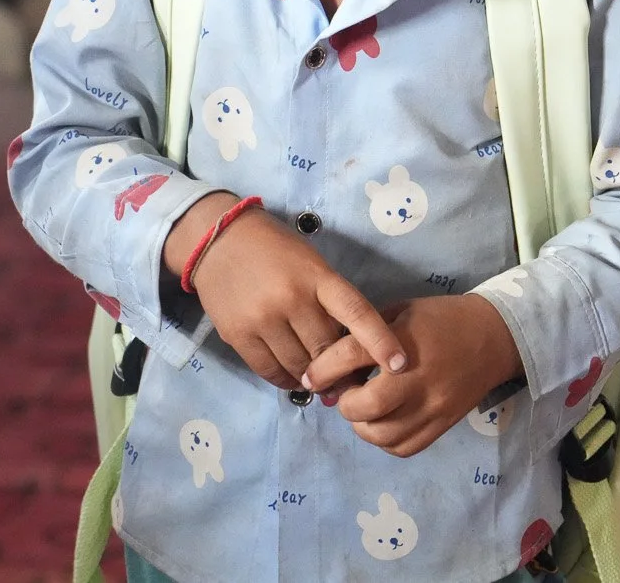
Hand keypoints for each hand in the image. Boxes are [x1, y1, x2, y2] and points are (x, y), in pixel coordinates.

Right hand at [170, 196, 405, 390]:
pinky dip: (286, 380)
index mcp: (318, 276)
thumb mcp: (311, 264)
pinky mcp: (238, 335)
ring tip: (317, 379)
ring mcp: (263, 319)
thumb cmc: (275, 250)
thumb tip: (348, 350)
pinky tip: (292, 378)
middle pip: (327, 350)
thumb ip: (330, 301)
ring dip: (313, 378)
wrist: (219, 240)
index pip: (357, 312)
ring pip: (299, 366)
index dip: (381, 341)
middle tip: (347, 380)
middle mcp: (292, 298)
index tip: (400, 364)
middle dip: (340, 369)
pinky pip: (270, 371)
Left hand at [318, 296, 522, 457]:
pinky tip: (384, 422)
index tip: (311, 377)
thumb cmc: (441, 318)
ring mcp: (432, 407)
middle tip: (345, 394)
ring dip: (363, 425)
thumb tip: (333, 361)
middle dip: (345, 403)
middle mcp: (417, 379)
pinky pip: (403, 448)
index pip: (350, 357)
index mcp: (403, 343)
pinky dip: (385, 440)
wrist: (493, 337)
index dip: (323, 369)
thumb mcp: (401, 312)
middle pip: (366, 406)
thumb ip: (368, 334)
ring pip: (382, 435)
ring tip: (364, 410)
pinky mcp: (442, 426)